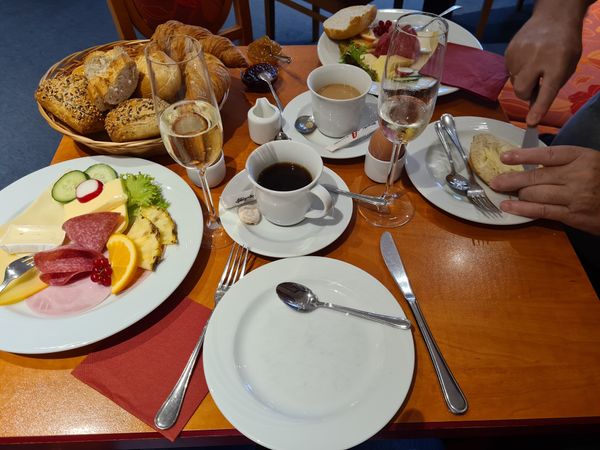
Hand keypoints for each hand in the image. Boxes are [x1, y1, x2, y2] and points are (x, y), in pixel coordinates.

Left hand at [489, 146, 599, 234]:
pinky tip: (509, 206)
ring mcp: (575, 197)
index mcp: (582, 157)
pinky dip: (522, 209)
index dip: (524, 155)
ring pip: (536, 194)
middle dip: (512, 179)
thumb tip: (531, 163)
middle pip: (537, 176)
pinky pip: (542, 211)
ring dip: (515, 193)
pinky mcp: (573, 215)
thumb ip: (564, 162)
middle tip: (494, 181)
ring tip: (499, 191)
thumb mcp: (589, 162)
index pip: (548, 155)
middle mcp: (578, 175)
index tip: (505, 157)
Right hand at [505, 6, 583, 125]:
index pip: (546, 91)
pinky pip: (509, 71)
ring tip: (533, 64)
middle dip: (526, 93)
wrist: (553, 18)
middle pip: (522, 90)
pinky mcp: (509, 51)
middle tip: (535, 84)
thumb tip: (533, 106)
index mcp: (557, 64)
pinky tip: (526, 58)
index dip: (538, 108)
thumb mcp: (567, 66)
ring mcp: (520, 54)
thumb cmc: (564, 45)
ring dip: (522, 79)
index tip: (531, 122)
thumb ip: (552, 85)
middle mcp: (537, 59)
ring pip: (514, 81)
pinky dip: (517, 69)